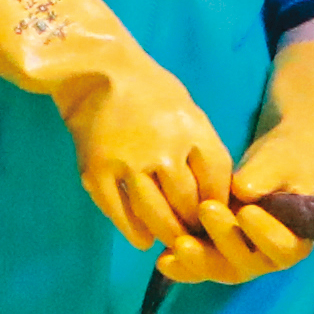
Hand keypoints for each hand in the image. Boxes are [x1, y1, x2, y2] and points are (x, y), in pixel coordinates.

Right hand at [0, 0, 233, 257]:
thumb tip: (216, 193)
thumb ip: (201, 146)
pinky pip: (119, 213)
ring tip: (173, 243)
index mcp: (191, 128)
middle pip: (188, 203)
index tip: (219, 216)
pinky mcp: (96, 172)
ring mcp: (127, 162)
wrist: (93, 69)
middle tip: (198, 238)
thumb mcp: (188, 109)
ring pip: (156, 215)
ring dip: (168, 234)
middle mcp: (163, 147)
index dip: (220, 205)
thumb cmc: (148, 89)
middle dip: (196, 225)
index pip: (217, 180)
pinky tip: (142, 240)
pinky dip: (133, 232)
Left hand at [158, 25, 313, 283]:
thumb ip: (267, 176)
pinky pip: (200, 266)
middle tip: (207, 209)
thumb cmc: (285, 161)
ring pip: (220, 267)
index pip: (283, 247)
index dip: (265, 234)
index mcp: (294, 240)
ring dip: (199, 259)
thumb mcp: (282, 162)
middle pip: (247, 262)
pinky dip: (182, 266)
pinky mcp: (217, 255)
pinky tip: (162, 260)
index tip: (247, 211)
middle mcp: (267, 258)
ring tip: (179, 242)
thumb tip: (244, 190)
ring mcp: (241, 259)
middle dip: (225, 239)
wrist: (274, 165)